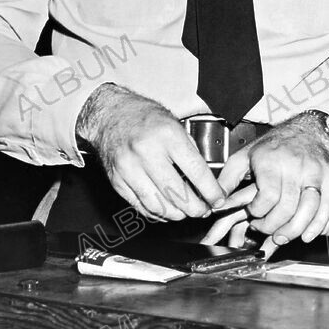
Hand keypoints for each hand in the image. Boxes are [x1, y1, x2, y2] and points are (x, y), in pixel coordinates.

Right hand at [77, 83, 224, 220]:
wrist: (110, 114)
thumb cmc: (146, 117)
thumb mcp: (175, 123)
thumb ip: (191, 150)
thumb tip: (207, 180)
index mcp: (167, 136)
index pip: (196, 171)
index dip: (211, 191)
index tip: (218, 200)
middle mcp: (147, 153)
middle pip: (177, 193)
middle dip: (195, 208)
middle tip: (204, 210)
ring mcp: (129, 169)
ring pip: (158, 205)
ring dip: (177, 214)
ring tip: (187, 211)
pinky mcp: (117, 181)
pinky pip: (141, 206)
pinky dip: (157, 213)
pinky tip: (168, 210)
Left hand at [203, 114, 328, 247]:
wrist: (306, 131)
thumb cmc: (274, 146)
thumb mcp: (244, 157)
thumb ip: (227, 180)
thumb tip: (214, 202)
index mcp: (272, 161)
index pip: (268, 197)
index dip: (258, 213)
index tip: (253, 214)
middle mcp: (295, 165)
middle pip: (286, 207)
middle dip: (272, 225)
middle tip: (264, 228)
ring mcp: (314, 172)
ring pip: (307, 210)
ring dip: (293, 230)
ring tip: (281, 236)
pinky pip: (325, 207)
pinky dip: (316, 225)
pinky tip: (306, 234)